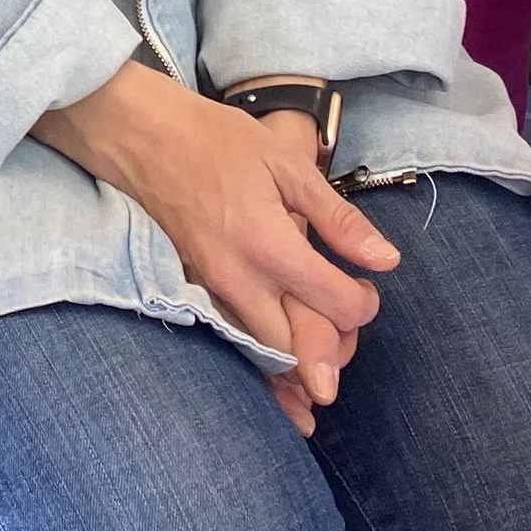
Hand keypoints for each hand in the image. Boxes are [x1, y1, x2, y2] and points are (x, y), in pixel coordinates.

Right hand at [33, 64, 396, 417]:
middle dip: (329, 357)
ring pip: (260, 355)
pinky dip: (258, 364)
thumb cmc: (217, 141)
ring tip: (315, 393)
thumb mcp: (288, 165)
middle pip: (295, 349)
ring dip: (293, 374)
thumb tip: (387, 260)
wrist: (143, 137)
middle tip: (345, 343)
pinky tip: (275, 383)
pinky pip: (234, 340)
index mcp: (270, 244)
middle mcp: (240, 279)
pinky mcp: (197, 291)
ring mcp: (213, 290)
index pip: (334, 303)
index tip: (366, 288)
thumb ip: (338, 219)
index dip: (362, 304)